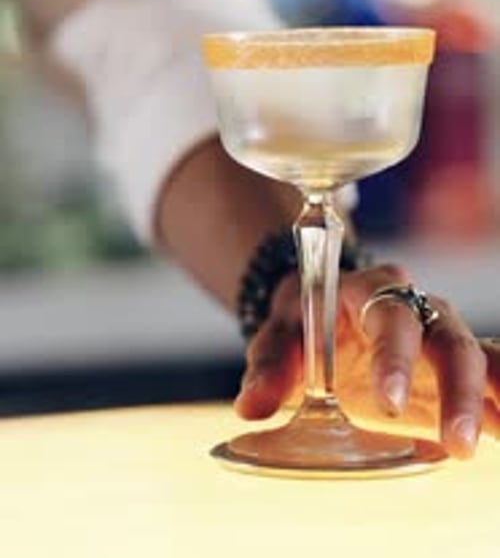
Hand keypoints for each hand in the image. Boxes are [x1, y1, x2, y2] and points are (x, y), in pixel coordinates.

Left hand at [235, 264, 499, 459]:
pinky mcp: (450, 367)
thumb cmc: (302, 321)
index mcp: (371, 289)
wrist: (319, 308)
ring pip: (477, 356)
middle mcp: (416, 307)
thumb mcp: (278, 334)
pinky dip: (497, 403)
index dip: (395, 358)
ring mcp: (438, 336)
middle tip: (458, 442)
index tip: (391, 402)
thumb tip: (252, 407)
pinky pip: (486, 377)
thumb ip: (269, 366)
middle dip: (458, 390)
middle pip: (449, 340)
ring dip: (491, 395)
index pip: (391, 318)